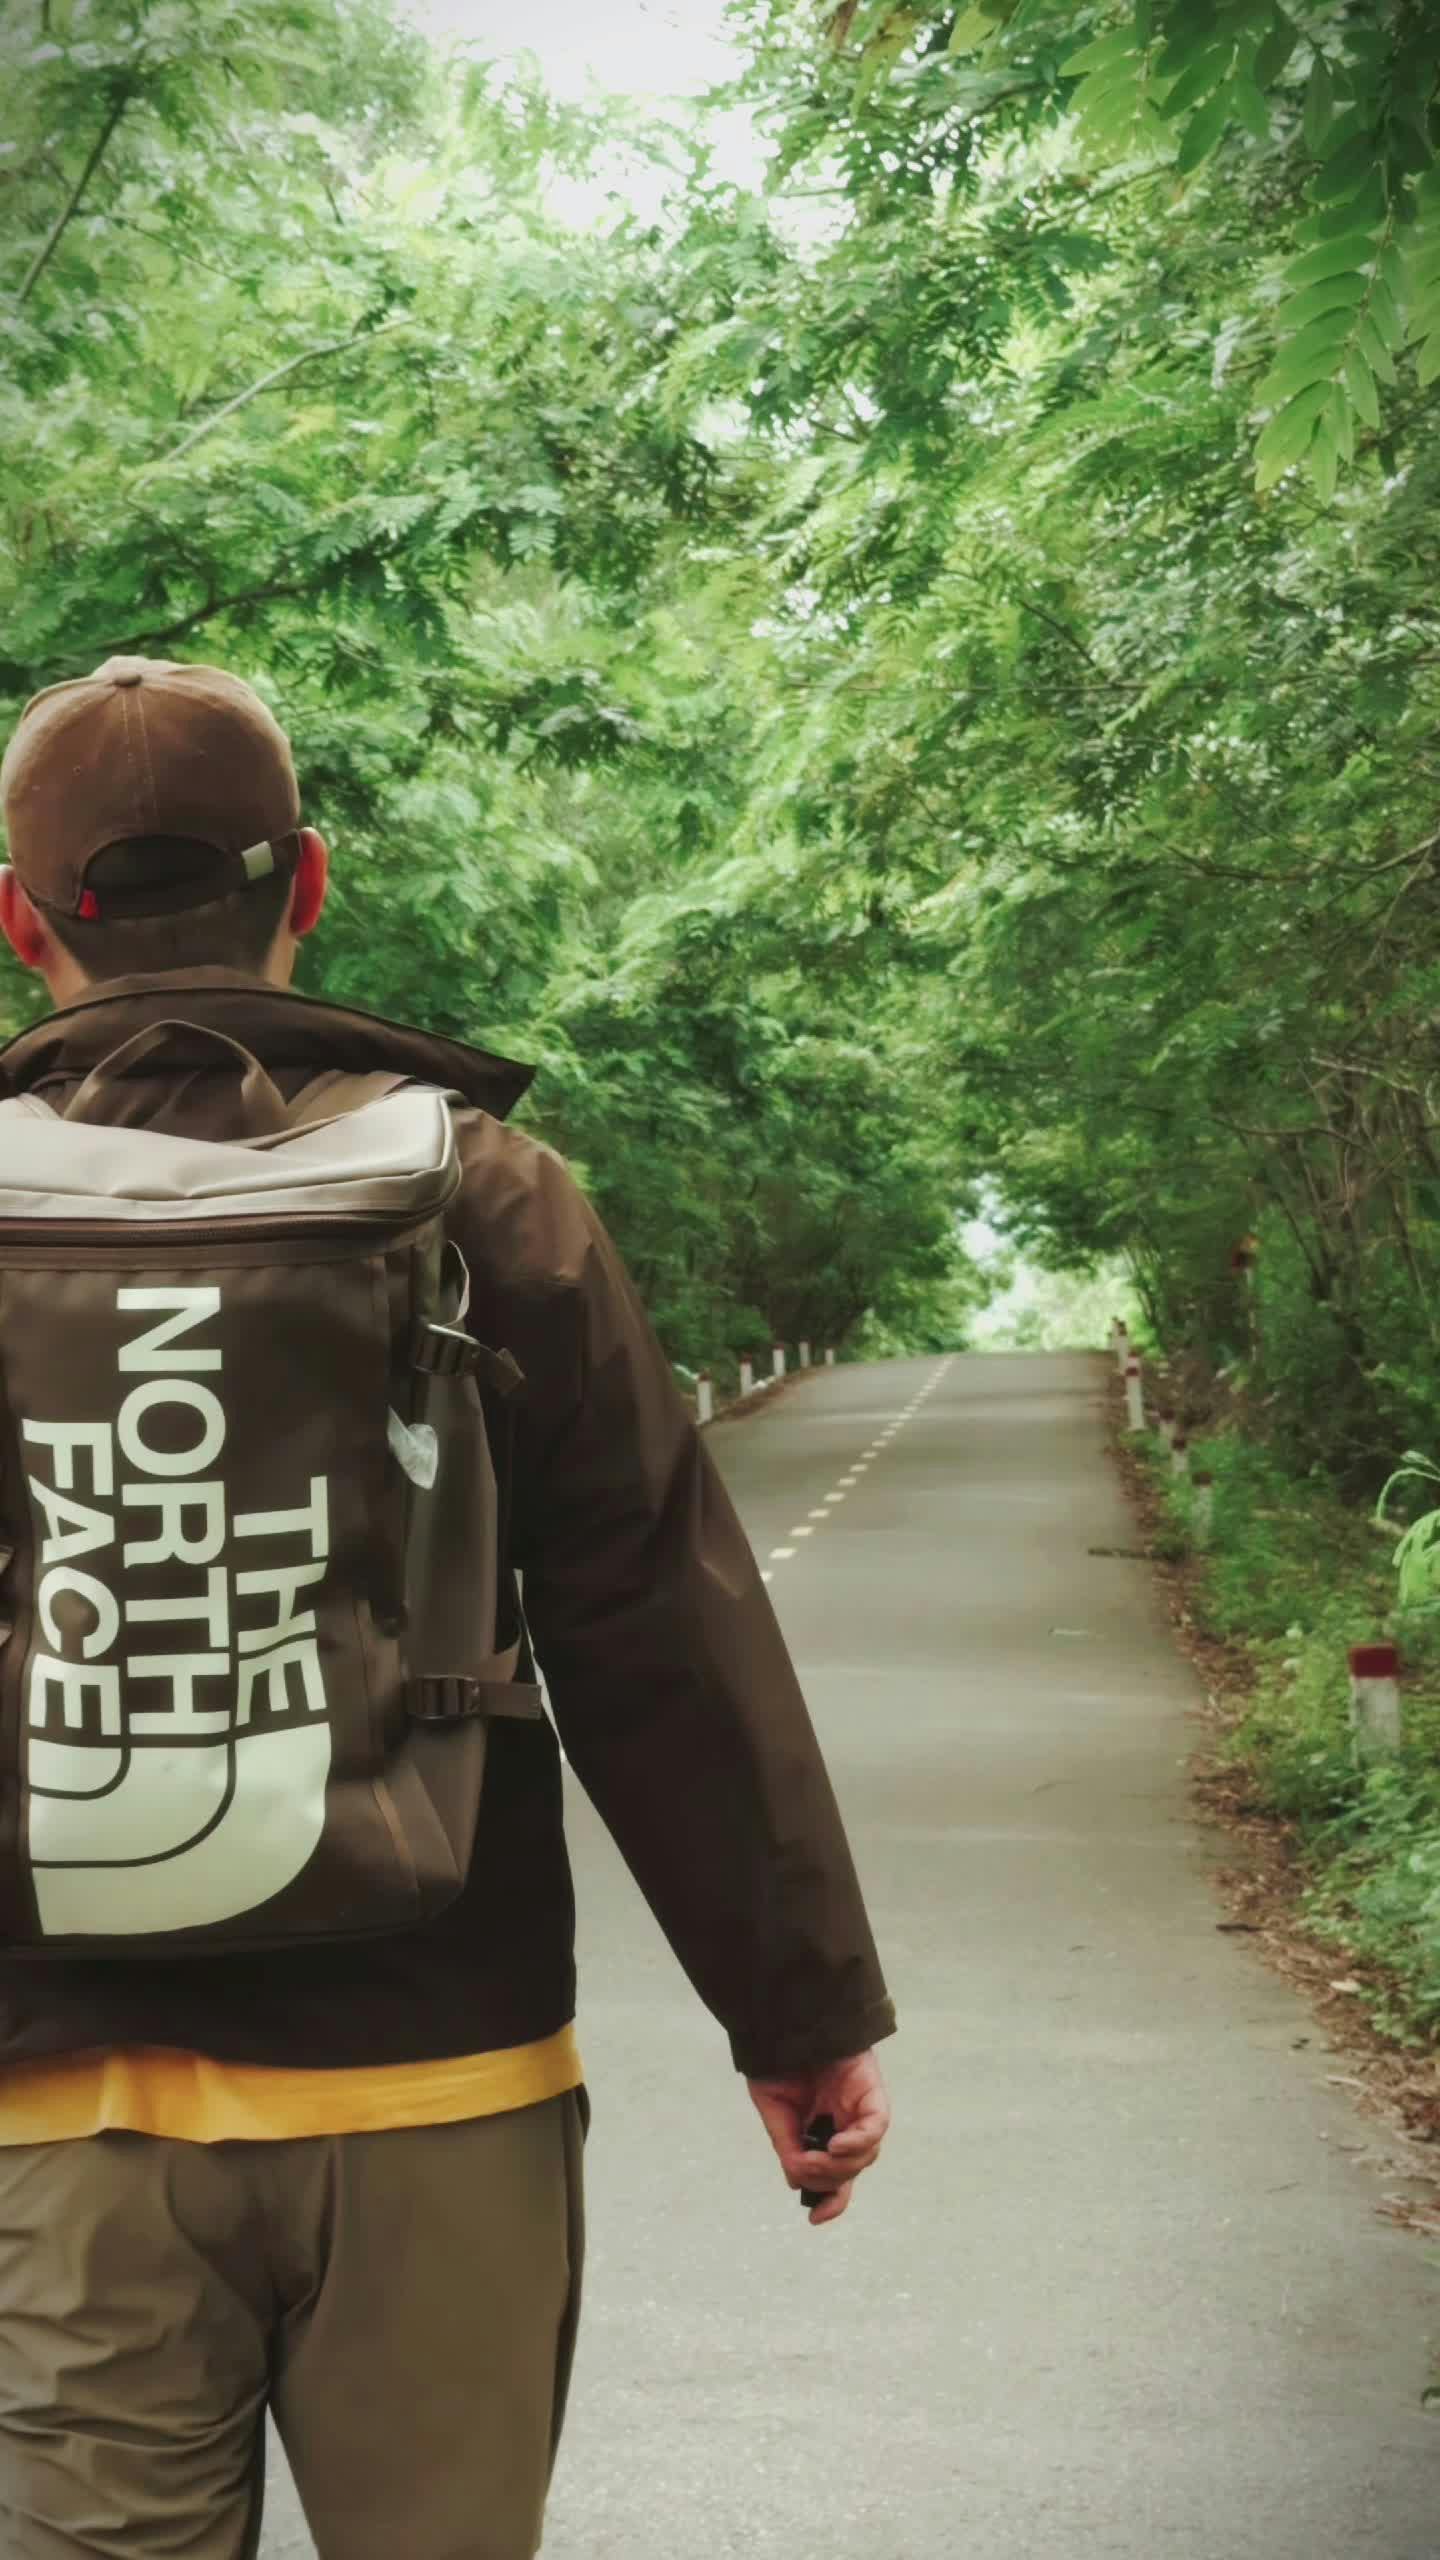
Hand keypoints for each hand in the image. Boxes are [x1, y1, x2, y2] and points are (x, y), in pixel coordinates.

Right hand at [745, 2047, 890, 2227]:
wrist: (784, 2022)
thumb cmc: (779, 2061)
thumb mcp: (776, 2111)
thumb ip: (789, 2146)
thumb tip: (799, 2181)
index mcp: (823, 2130)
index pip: (837, 2175)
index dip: (832, 2200)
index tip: (816, 2219)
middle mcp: (846, 2123)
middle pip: (851, 2169)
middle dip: (830, 2181)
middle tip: (808, 2169)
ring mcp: (860, 2108)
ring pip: (866, 2155)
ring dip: (841, 2165)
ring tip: (819, 2156)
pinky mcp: (872, 2092)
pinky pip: (875, 2126)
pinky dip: (859, 2142)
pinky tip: (836, 2145)